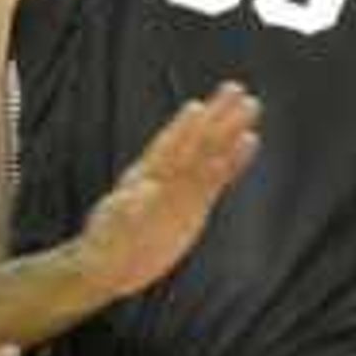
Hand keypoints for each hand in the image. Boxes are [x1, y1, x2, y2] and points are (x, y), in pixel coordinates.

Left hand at [71, 85, 260, 302]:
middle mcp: (166, 176)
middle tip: (237, 91)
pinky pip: (218, 178)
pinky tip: (249, 141)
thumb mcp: (112, 230)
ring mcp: (182, 189)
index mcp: (144, 177)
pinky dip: (234, 160)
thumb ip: (128, 210)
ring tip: (251, 106)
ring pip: (211, 154)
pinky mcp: (195, 205)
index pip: (168, 150)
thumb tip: (147, 189)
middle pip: (195, 143)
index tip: (197, 109)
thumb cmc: (105, 244)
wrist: (111, 264)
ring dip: (229, 130)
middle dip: (216, 118)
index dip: (181, 131)